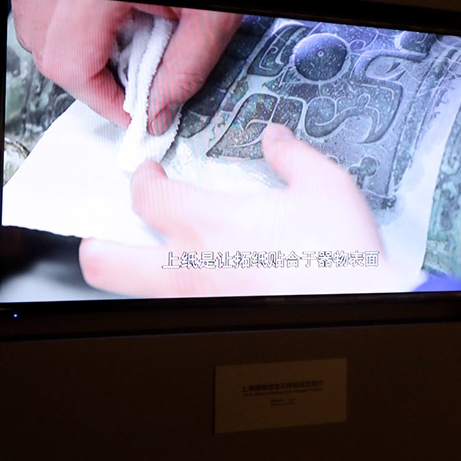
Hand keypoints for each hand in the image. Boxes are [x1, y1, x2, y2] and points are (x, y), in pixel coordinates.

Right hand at [12, 0, 241, 133]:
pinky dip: (81, 23)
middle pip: (47, 49)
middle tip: (138, 82)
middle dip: (92, 76)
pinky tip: (123, 18)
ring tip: (136, 40)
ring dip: (84, 49)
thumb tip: (160, 108)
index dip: (104, 100)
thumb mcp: (211, 17)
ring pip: (41, 27)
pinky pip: (50, 4)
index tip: (134, 113)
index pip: (70, 64)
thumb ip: (185, 69)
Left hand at [78, 124, 410, 297]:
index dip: (141, 178)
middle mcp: (192, 267)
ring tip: (149, 262)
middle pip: (107, 261)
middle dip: (99, 245)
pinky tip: (205, 284)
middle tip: (109, 233)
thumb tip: (276, 139)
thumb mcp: (325, 185)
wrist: (362, 304)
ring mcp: (201, 301)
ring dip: (136, 273)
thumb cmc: (342, 254)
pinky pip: (180, 307)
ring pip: (138, 293)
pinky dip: (180, 294)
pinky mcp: (219, 321)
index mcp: (210, 223)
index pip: (145, 196)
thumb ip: (292, 157)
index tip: (149, 172)